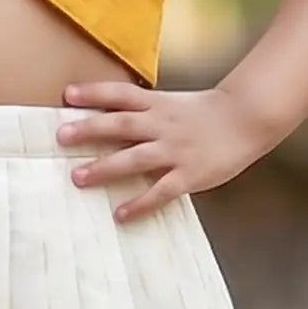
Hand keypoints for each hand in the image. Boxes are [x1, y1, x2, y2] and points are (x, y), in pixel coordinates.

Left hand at [54, 79, 274, 221]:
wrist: (247, 118)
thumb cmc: (207, 113)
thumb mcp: (173, 104)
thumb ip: (146, 112)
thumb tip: (109, 122)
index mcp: (158, 105)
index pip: (121, 94)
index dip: (94, 93)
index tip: (67, 95)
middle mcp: (163, 125)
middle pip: (121, 125)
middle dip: (90, 130)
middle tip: (61, 136)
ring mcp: (176, 150)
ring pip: (135, 158)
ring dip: (105, 168)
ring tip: (78, 178)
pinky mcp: (189, 174)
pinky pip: (161, 191)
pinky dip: (140, 203)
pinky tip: (120, 215)